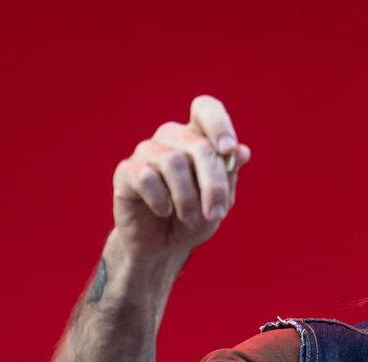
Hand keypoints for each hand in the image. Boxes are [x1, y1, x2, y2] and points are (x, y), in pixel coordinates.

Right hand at [111, 95, 250, 259]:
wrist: (163, 246)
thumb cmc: (195, 218)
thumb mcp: (220, 201)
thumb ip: (229, 175)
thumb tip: (242, 151)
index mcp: (197, 137)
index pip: (205, 108)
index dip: (218, 124)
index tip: (228, 150)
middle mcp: (171, 137)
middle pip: (199, 146)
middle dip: (213, 185)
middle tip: (217, 214)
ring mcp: (146, 152)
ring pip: (173, 162)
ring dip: (188, 198)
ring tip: (190, 217)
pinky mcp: (126, 172)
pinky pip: (147, 178)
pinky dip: (161, 201)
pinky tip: (163, 211)